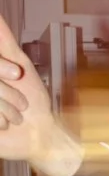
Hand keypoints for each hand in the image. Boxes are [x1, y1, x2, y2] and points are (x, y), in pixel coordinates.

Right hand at [0, 14, 83, 175]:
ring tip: (15, 117)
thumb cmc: (33, 100)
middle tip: (22, 104)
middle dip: (7, 93)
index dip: (2, 68)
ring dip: (5, 110)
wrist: (39, 136)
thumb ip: (3, 40)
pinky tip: (4, 126)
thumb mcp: (20, 64)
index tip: (17, 75)